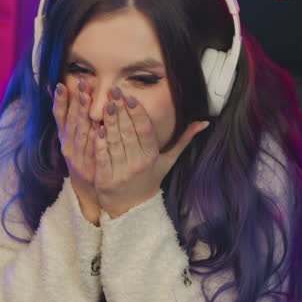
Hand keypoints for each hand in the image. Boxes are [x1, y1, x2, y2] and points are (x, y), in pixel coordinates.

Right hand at [52, 79, 100, 223]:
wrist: (89, 196)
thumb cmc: (83, 162)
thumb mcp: (72, 142)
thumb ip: (69, 119)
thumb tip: (62, 90)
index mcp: (65, 140)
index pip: (61, 117)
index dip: (63, 101)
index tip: (64, 84)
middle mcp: (70, 149)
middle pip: (72, 122)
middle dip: (77, 102)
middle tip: (81, 84)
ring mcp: (80, 160)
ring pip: (82, 134)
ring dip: (85, 116)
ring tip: (89, 98)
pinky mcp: (92, 171)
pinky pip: (94, 154)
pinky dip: (95, 142)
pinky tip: (99, 129)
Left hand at [94, 87, 208, 218]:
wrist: (131, 209)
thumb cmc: (149, 180)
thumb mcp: (168, 161)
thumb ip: (184, 140)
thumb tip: (204, 122)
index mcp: (151, 156)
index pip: (145, 131)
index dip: (138, 113)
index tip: (130, 97)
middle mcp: (137, 163)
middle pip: (129, 133)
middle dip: (121, 111)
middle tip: (114, 91)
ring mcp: (121, 172)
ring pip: (114, 142)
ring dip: (109, 122)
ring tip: (105, 103)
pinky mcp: (105, 180)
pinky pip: (102, 158)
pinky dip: (99, 144)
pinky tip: (96, 128)